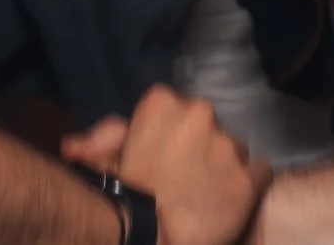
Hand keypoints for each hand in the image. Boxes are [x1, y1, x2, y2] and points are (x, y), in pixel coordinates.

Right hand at [62, 88, 269, 244]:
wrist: (149, 234)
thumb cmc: (123, 196)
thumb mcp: (105, 161)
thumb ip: (104, 140)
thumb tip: (74, 145)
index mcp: (163, 102)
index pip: (179, 109)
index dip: (174, 135)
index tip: (166, 157)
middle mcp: (201, 113)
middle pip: (209, 127)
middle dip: (200, 148)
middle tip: (185, 178)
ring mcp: (228, 144)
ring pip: (232, 150)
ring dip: (222, 167)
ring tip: (206, 194)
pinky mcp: (250, 176)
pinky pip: (259, 172)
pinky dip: (248, 184)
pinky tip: (230, 200)